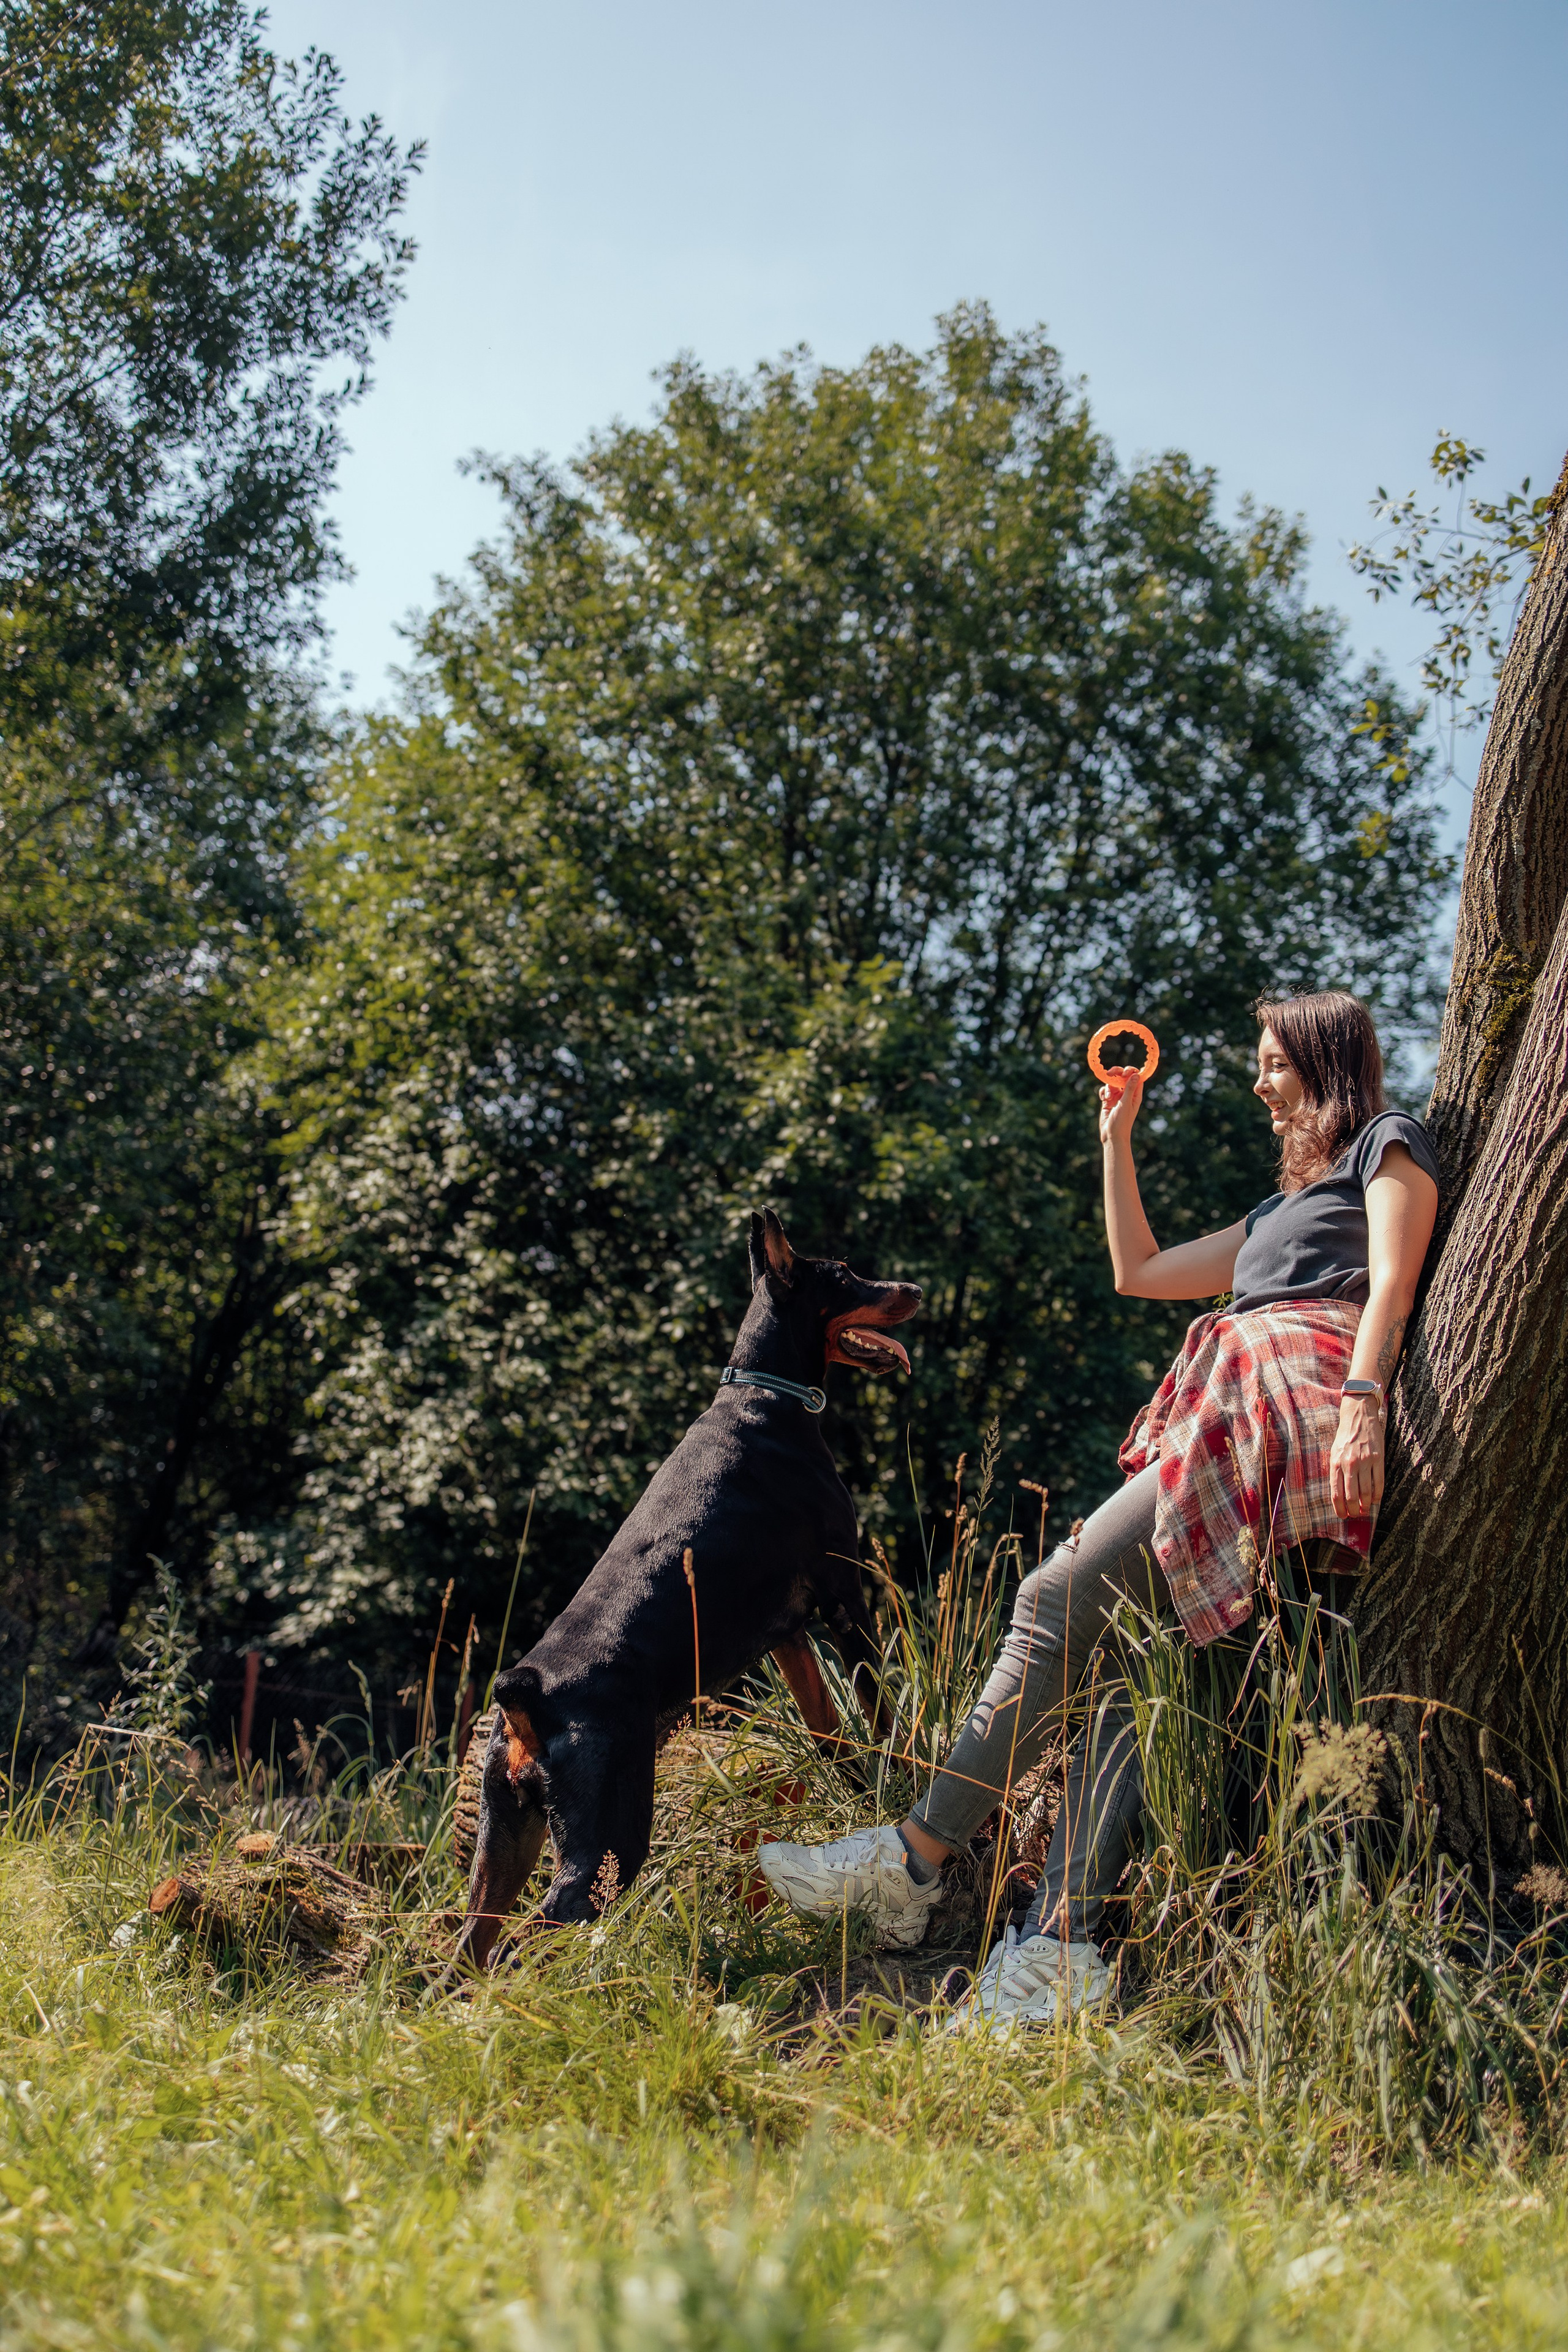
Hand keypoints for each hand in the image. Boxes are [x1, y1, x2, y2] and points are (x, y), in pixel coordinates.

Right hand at [1098, 1064, 1143, 1147]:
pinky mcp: (1108, 1101)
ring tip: (1107, 1098)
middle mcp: (1127, 1094)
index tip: (1124, 1073)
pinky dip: (1103, 1092)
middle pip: (1123, 1077)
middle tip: (1110, 1073)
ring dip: (1108, 1087)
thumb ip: (1130, 1089)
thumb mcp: (1126, 1104)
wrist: (1112, 1135)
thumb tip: (1136, 1074)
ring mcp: (1117, 1097)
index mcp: (1135, 1095)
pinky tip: (1103, 1099)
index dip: (1130, 1071)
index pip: (1135, 1077)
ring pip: (1112, 1083)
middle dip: (1116, 1073)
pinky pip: (1105, 1090)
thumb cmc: (1122, 1122)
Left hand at [1330, 1393, 1384, 1518]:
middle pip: (1351, 1497)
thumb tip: (1339, 1495)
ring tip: (1365, 1510)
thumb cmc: (1345, 1437)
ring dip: (1365, 1505)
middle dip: (1353, 1510)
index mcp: (1336, 1464)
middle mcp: (1349, 1464)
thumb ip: (1336, 1472)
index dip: (1340, 1509)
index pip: (1336, 1494)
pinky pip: (1378, 1483)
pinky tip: (1374, 1500)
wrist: (1358, 1417)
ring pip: (1365, 1492)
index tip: (1343, 1517)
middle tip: (1355, 1515)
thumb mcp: (1334, 1453)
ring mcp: (1364, 1462)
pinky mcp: (1377, 1459)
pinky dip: (1377, 1495)